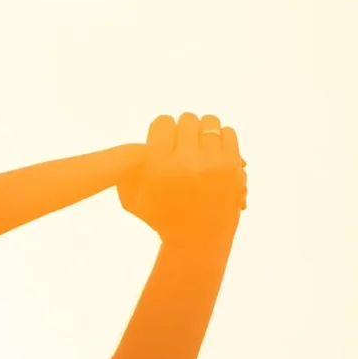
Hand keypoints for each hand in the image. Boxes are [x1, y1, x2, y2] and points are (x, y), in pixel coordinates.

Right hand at [119, 113, 245, 245]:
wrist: (197, 239)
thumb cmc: (161, 217)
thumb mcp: (132, 199)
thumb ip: (125, 169)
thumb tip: (138, 144)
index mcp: (158, 166)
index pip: (163, 122)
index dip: (163, 131)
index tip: (166, 143)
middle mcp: (184, 161)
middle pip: (187, 119)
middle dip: (184, 131)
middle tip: (183, 147)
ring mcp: (211, 162)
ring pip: (209, 122)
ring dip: (203, 133)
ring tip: (200, 149)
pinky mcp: (232, 165)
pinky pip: (227, 133)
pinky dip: (220, 140)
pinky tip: (213, 153)